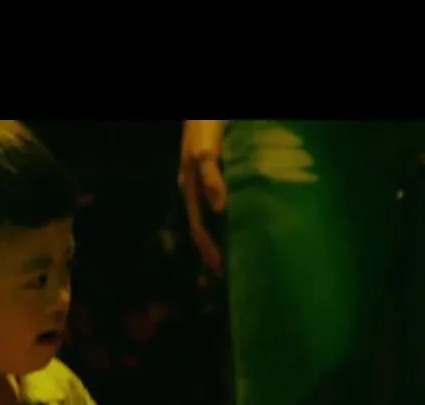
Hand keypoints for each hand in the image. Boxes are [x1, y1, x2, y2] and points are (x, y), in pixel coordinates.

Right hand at [178, 120, 227, 275]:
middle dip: (212, 249)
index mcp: (189, 188)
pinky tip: (235, 225)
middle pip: (201, 227)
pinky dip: (224, 220)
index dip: (208, 248)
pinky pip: (215, 205)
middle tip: (227, 273)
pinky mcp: (211, 175)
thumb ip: (211, 177)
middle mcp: (192, 190)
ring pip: (207, 218)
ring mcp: (200, 183)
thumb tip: (219, 209)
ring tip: (231, 256)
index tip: (220, 269)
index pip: (198, 227)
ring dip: (218, 237)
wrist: (204, 111)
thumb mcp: (205, 151)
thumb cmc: (205, 125)